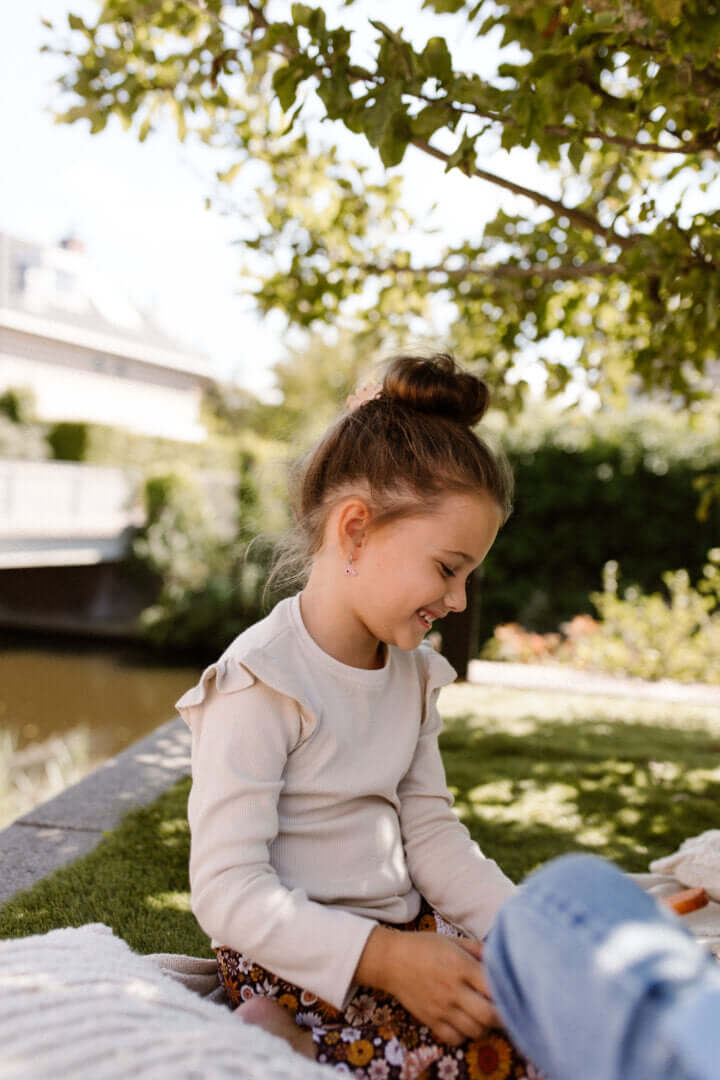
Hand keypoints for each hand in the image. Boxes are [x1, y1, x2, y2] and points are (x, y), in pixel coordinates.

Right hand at [384, 931, 499, 1046]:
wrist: (391, 960)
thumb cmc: (424, 947)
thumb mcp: (452, 940)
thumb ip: (478, 949)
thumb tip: (500, 958)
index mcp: (460, 966)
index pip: (493, 988)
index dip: (506, 992)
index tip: (508, 991)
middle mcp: (452, 989)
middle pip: (488, 1016)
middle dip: (500, 1016)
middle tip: (501, 1010)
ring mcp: (441, 1008)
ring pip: (474, 1031)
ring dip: (484, 1026)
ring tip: (482, 1016)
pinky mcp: (430, 1020)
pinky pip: (455, 1039)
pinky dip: (464, 1035)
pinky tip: (464, 1023)